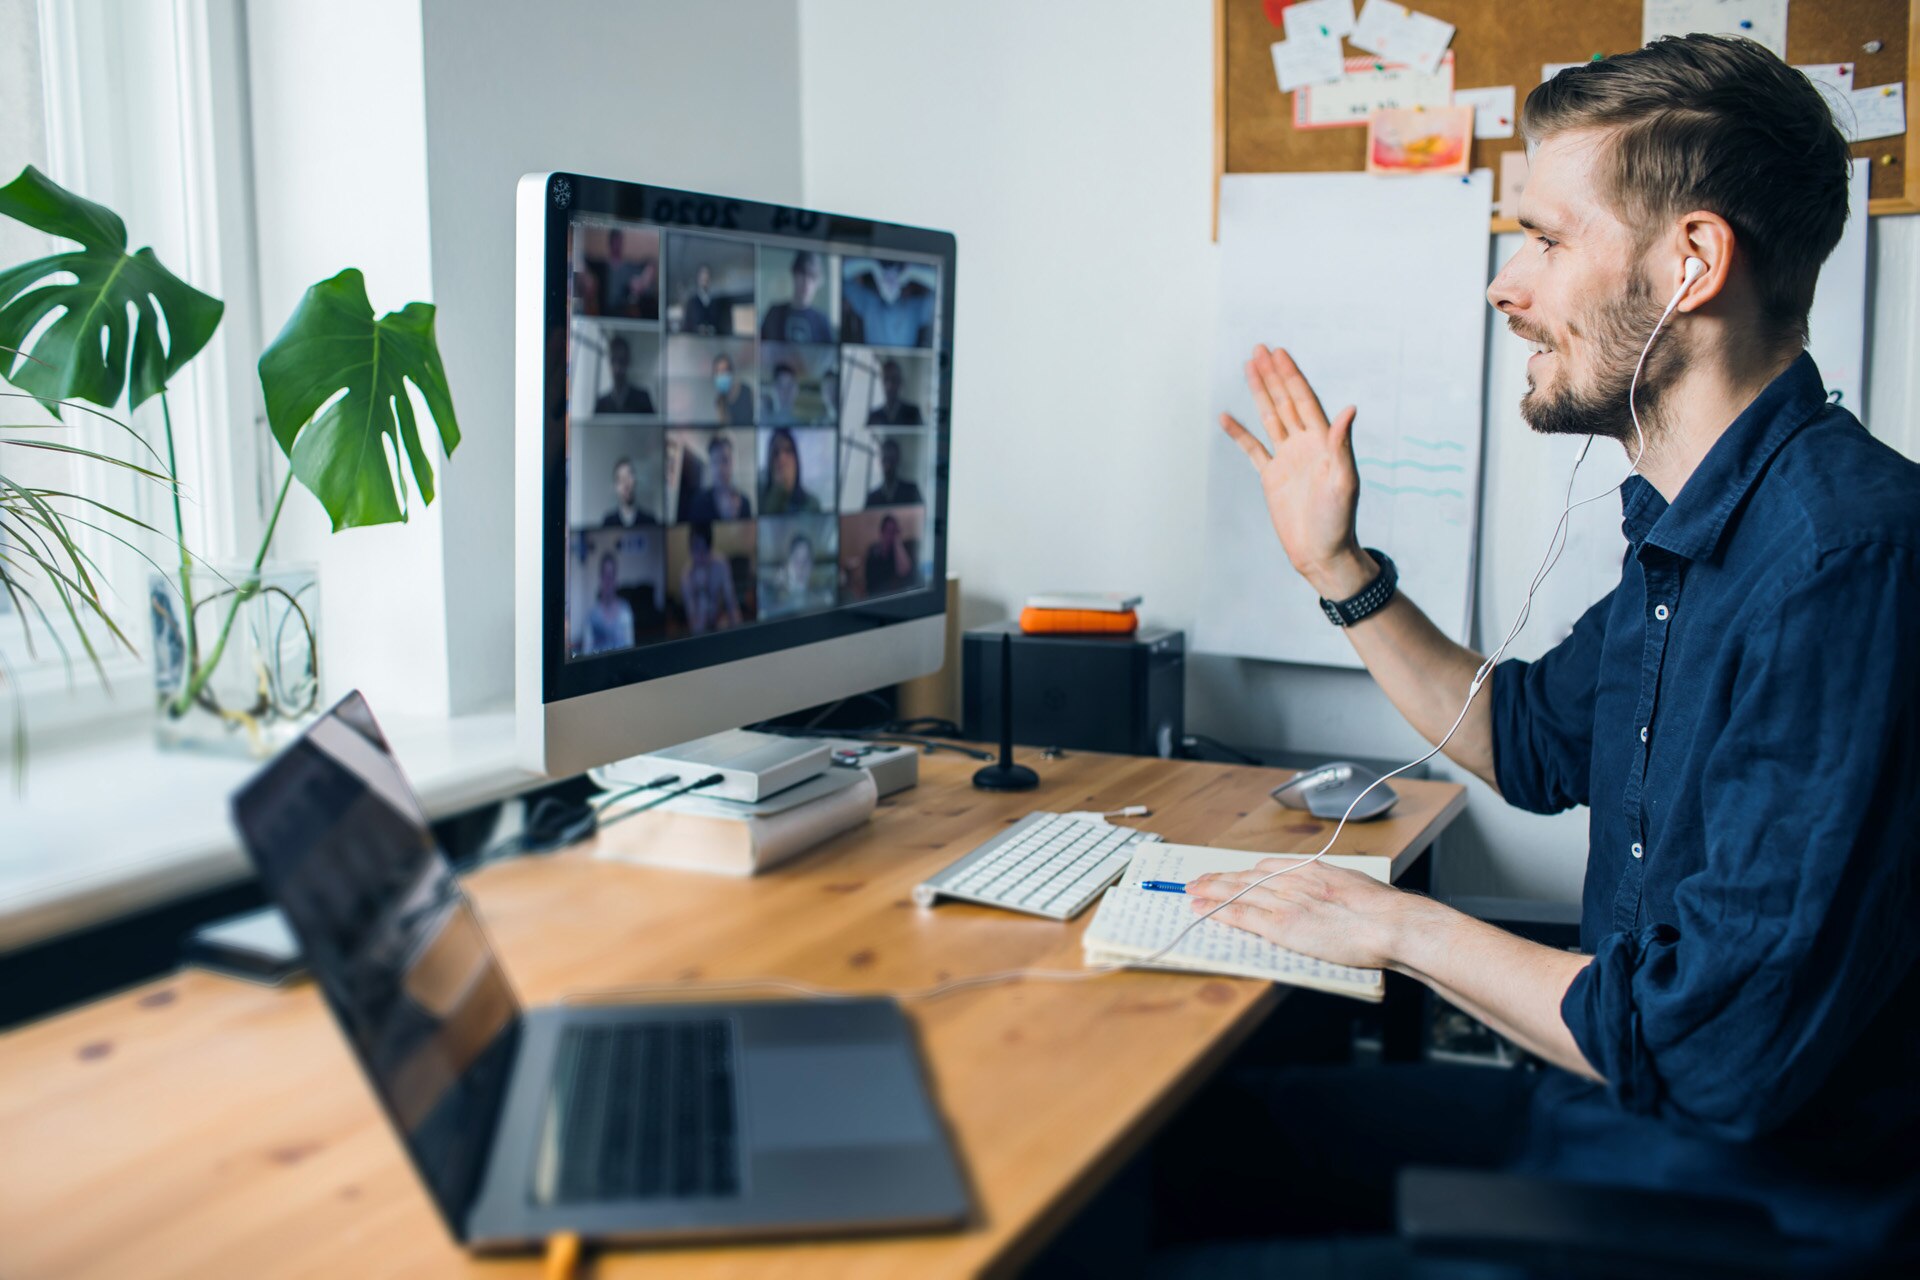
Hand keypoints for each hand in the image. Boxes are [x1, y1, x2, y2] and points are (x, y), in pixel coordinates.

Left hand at [1185, 858, 1421, 969]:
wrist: (1389, 923)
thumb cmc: (1383, 910)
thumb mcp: (1355, 884)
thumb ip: (1334, 885)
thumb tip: (1333, 889)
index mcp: (1312, 869)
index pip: (1267, 867)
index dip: (1244, 872)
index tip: (1232, 873)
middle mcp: (1293, 880)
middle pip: (1246, 876)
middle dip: (1219, 879)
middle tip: (1198, 880)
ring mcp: (1285, 901)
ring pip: (1238, 892)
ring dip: (1211, 891)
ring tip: (1191, 891)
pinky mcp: (1281, 925)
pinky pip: (1242, 915)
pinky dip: (1218, 911)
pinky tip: (1202, 909)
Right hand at [1220, 346, 1371, 598]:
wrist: (1321, 552)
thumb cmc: (1338, 521)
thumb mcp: (1344, 482)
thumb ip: (1342, 444)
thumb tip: (1348, 409)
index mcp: (1323, 442)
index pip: (1305, 400)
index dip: (1292, 376)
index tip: (1280, 353)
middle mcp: (1305, 445)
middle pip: (1285, 401)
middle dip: (1273, 375)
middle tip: (1260, 349)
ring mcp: (1287, 459)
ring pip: (1270, 418)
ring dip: (1260, 393)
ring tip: (1248, 367)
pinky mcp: (1272, 477)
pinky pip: (1252, 449)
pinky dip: (1239, 433)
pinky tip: (1226, 417)